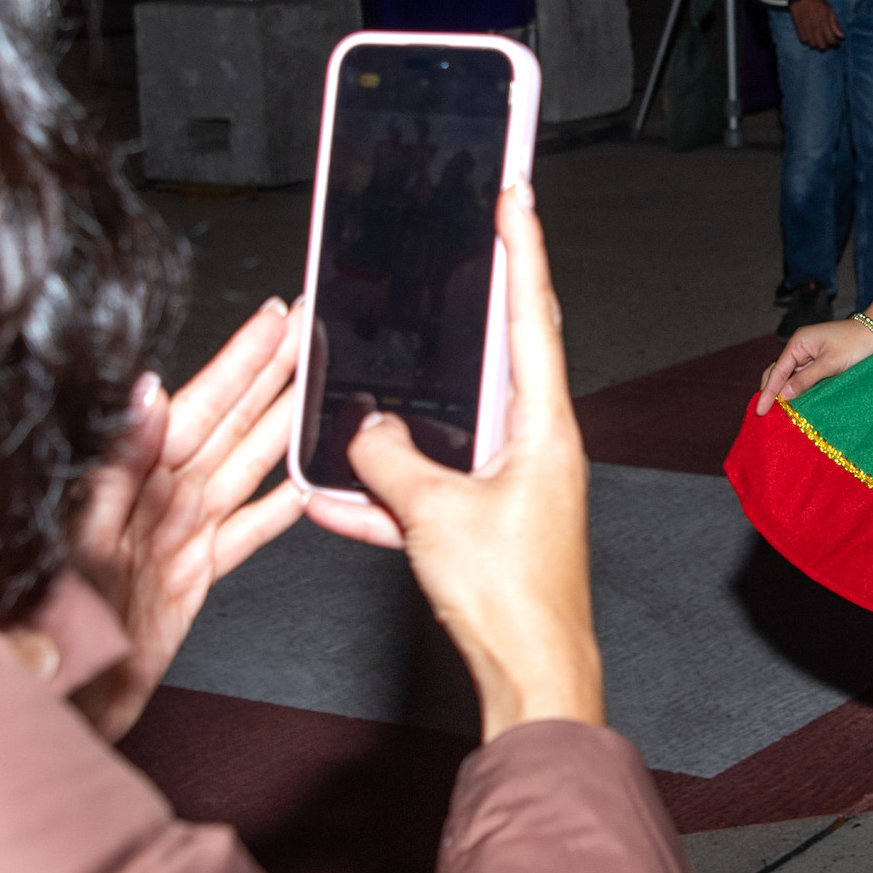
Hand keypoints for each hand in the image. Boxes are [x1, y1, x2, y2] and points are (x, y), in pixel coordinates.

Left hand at [66, 300, 306, 738]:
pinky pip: (239, 535)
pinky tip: (300, 490)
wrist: (46, 707)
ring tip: (319, 386)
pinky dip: (272, 511)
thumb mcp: (74, 544)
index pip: (196, 410)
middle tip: (307, 327)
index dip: (238, 364)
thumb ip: (110, 470)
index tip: (271, 321)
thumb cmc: (43, 633)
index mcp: (131, 489)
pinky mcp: (185, 580)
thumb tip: (142, 397)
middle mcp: (156, 506)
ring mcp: (174, 540)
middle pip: (227, 426)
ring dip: (280, 425)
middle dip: (270, 373)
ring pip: (240, 467)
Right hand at [307, 185, 605, 739]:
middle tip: (452, 248)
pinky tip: (330, 497)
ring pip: (450, 427)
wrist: (533, 679)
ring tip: (370, 373)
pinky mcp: (485, 526)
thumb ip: (390, 462)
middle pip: (496, 357)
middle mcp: (534, 447)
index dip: (521, 250)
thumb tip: (365, 430)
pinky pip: (428, 491)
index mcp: (542, 427)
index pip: (530, 315)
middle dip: (466, 307)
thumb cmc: (509, 598)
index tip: (514, 193)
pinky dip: (385, 492)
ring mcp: (511, 485)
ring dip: (405, 414)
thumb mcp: (434, 515)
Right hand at [754, 310, 872, 409]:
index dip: (767, 392)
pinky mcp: (821, 362)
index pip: (777, 371)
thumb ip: (805, 379)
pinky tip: (795, 404)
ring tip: (776, 414)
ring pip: (791, 378)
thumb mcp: (830, 364)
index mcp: (799, 343)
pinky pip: (804, 379)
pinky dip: (798, 391)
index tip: (759, 411)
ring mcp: (811, 355)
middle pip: (779, 373)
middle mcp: (801, 348)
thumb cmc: (857, 344)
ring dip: (784, 394)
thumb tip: (784, 395)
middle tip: (763, 415)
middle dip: (770, 392)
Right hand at [789, 0, 841, 50]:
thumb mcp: (830, 10)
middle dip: (827, 45)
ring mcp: (806, 29)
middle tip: (829, 41)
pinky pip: (804, 42)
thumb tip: (841, 36)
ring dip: (818, 44)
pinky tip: (812, 37)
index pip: (832, 40)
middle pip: (822, 46)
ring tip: (820, 39)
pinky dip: (809, 42)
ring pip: (813, 45)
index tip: (837, 42)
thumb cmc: (819, 2)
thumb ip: (835, 24)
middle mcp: (815, 27)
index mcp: (824, 22)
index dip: (836, 43)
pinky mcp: (799, 29)